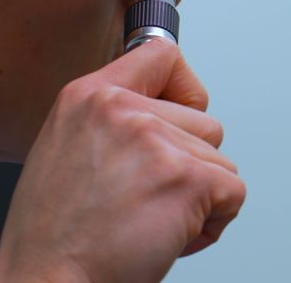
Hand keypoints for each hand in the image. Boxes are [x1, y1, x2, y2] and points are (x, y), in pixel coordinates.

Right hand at [0, 40, 245, 282]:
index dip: (185, 87)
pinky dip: (215, 221)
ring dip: (199, 197)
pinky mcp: (187, 179)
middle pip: (206, 122)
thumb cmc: (57, 234)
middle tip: (144, 200)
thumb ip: (114, 120)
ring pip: (221, 160)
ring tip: (149, 221)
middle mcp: (123, 110)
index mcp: (88, 95)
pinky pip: (234, 192)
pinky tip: (170, 236)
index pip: (161, 53)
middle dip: (189, 165)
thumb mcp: (67, 148)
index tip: (182, 111)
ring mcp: (157, 142)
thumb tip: (165, 111)